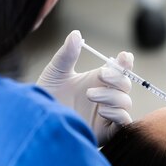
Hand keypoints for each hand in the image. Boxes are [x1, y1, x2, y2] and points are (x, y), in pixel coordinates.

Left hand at [37, 30, 133, 145]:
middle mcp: (105, 96)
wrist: (39, 121)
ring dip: (112, 96)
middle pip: (125, 84)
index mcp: (97, 80)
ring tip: (90, 94)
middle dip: (117, 78)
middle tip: (101, 75)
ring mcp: (107, 114)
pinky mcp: (106, 132)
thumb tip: (76, 34)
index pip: (120, 69)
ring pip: (125, 102)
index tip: (124, 56)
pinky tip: (101, 111)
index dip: (126, 62)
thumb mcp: (56, 73)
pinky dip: (117, 114)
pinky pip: (123, 122)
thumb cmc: (47, 96)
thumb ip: (67, 54)